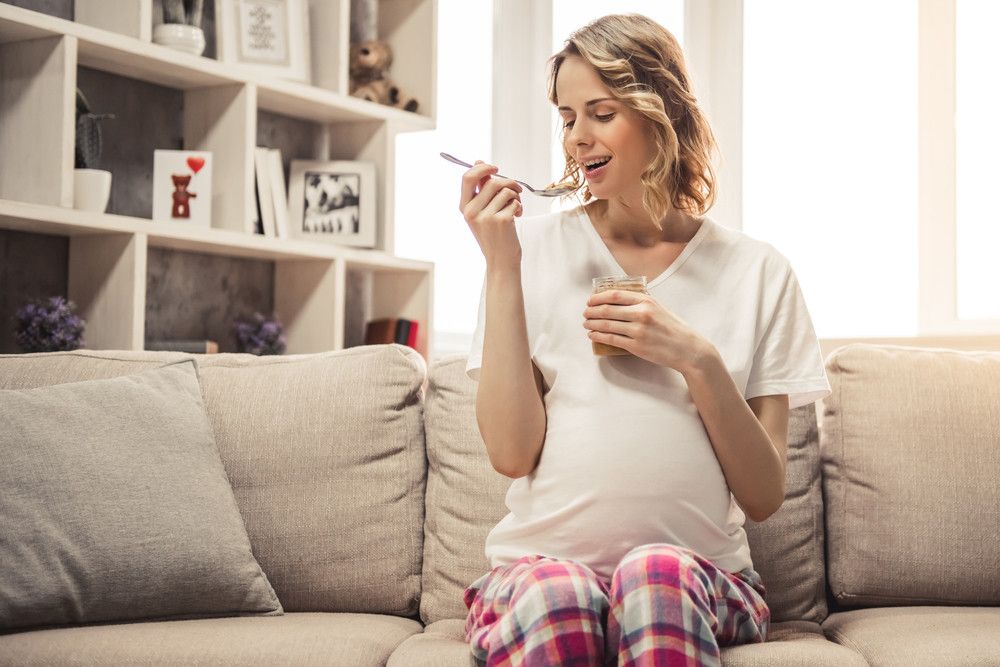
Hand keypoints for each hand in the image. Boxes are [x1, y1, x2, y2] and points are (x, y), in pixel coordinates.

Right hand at [459, 160, 523, 269]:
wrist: (501, 260)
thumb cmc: (494, 235)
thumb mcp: (482, 211)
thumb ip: (481, 188)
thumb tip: (479, 161)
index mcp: (464, 207)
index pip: (468, 177)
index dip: (482, 168)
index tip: (495, 168)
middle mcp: (471, 212)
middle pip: (492, 182)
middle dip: (509, 183)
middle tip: (517, 190)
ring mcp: (485, 217)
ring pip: (506, 190)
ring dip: (516, 196)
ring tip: (516, 206)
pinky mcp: (501, 221)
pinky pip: (514, 201)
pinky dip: (519, 206)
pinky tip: (517, 216)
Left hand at [583, 289, 712, 374]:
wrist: (688, 348)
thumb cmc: (673, 328)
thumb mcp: (659, 308)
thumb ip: (641, 303)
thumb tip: (618, 301)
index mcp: (646, 301)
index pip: (615, 295)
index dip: (598, 297)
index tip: (590, 300)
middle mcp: (641, 313)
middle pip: (607, 310)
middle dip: (592, 312)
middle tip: (585, 313)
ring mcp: (638, 330)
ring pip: (607, 325)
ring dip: (592, 324)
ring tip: (586, 324)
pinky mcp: (636, 346)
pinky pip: (611, 339)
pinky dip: (599, 336)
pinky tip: (593, 335)